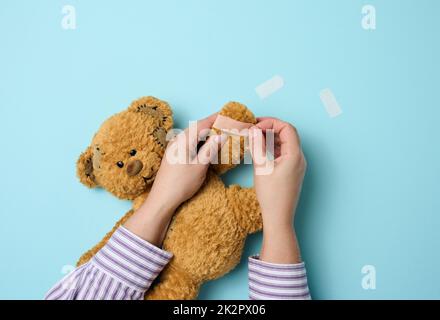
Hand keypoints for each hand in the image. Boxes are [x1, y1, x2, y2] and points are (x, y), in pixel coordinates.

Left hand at [125, 114, 225, 245]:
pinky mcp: (174, 154)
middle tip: (228, 125)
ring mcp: (174, 147)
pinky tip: (207, 146)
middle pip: (197, 127)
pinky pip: (189, 141)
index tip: (229, 115)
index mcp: (183, 140)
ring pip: (193, 134)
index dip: (217, 118)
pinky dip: (200, 141)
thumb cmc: (181, 183)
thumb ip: (210, 148)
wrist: (162, 199)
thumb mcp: (200, 166)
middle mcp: (177, 140)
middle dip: (213, 125)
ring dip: (207, 133)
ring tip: (220, 134)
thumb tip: (222, 134)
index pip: (202, 124)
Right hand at [249, 117, 305, 263]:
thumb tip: (253, 130)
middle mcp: (299, 158)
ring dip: (271, 138)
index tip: (255, 126)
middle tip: (253, 129)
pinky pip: (284, 153)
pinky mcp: (292, 171)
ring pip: (286, 143)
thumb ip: (257, 146)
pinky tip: (260, 150)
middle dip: (270, 128)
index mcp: (295, 155)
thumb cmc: (271, 196)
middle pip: (287, 134)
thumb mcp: (261, 168)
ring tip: (254, 138)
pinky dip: (273, 148)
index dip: (271, 123)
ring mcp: (297, 165)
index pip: (286, 128)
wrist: (279, 218)